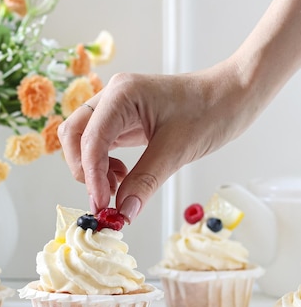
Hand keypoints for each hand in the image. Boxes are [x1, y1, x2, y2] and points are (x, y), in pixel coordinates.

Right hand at [58, 65, 251, 221]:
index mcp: (122, 94)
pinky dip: (102, 164)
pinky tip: (122, 177)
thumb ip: (145, 182)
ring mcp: (116, 107)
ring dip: (91, 168)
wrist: (233, 94)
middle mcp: (113, 96)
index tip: (102, 205)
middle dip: (83, 170)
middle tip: (105, 199)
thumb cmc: (212, 110)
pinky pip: (99, 143)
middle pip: (73, 135)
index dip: (92, 176)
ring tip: (117, 187)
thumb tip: (122, 213)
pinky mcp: (123, 119)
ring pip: (82, 139)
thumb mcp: (177, 150)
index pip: (91, 139)